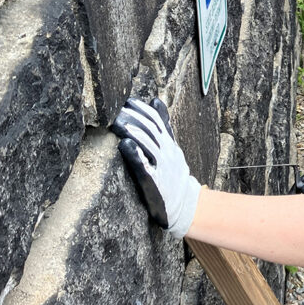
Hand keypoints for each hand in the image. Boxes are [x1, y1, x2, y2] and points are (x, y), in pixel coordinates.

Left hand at [112, 98, 200, 238]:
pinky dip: (135, 154)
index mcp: (169, 143)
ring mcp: (162, 166)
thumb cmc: (174, 175)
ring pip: (148, 144)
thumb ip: (163, 125)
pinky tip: (125, 145)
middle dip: (134, 117)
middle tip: (118, 110)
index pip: (156, 121)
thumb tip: (156, 101)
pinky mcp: (154, 182)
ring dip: (133, 132)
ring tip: (119, 123)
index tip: (128, 101)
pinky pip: (145, 166)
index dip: (142, 110)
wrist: (185, 204)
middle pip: (151, 129)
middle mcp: (166, 152)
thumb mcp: (172, 147)